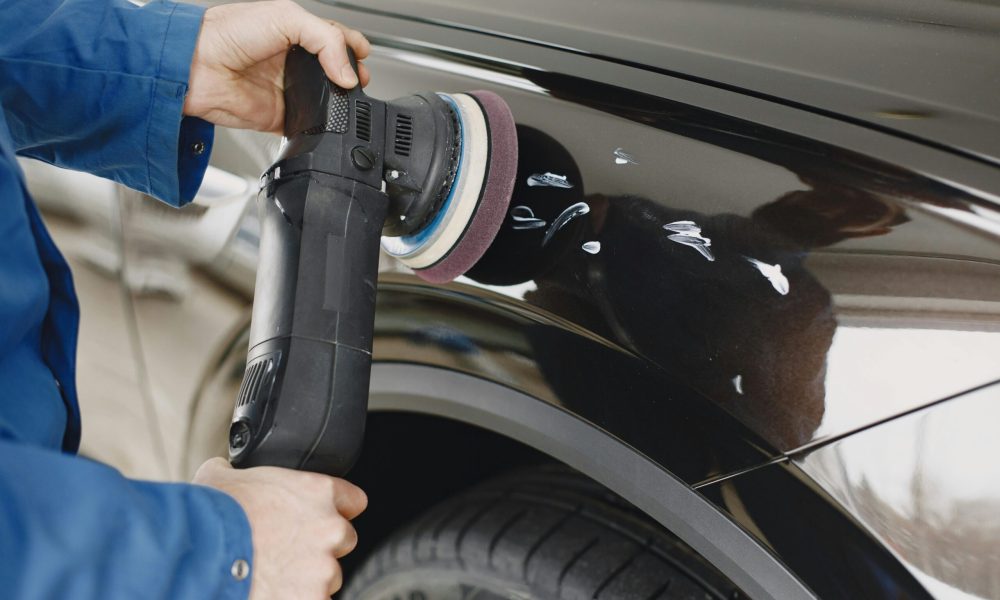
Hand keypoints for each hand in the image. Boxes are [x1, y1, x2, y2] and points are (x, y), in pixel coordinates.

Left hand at [183, 0, 371, 133]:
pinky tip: (327, 117)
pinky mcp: (280, 115)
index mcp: (294, 32)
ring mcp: (287, 88)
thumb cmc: (227, 33)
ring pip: (326, 99)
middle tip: (360, 78)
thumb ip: (325, 40)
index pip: (334, 39)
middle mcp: (292, 61)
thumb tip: (348, 73)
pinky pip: (309, 124)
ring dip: (341, 101)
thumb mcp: (285, 17)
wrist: (197, 67)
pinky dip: (321, 125)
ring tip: (348, 97)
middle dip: (352, 75)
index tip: (363, 54)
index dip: (353, 46)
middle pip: (335, 71)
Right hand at [193, 457, 367, 598]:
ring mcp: (323, 568)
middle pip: (343, 540)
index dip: (336, 509)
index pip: (353, 500)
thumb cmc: (212, 512)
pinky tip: (274, 591)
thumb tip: (225, 468)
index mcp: (318, 492)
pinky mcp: (311, 599)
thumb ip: (239, 472)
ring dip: (309, 577)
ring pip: (329, 576)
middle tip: (288, 551)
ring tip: (274, 575)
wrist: (199, 551)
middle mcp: (330, 528)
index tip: (319, 518)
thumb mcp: (225, 476)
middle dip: (320, 546)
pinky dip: (299, 597)